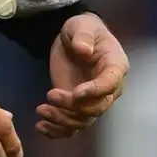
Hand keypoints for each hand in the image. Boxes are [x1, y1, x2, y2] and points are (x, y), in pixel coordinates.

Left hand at [38, 13, 128, 138]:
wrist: (73, 37)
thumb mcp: (82, 26)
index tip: (75, 93)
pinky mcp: (76, 105)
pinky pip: (72, 125)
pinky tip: (41, 127)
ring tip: (41, 110)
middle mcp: (108, 88)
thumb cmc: (83, 29)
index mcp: (115, 67)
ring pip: (83, 120)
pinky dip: (57, 130)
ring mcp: (91, 99)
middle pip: (96, 108)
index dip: (94, 92)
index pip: (110, 85)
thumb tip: (83, 50)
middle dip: (74, 106)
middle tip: (51, 95)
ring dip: (62, 120)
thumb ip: (83, 37)